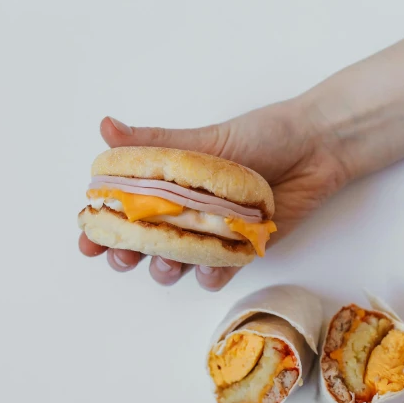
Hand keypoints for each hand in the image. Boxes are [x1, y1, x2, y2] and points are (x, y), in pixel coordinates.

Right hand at [78, 99, 350, 290]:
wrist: (316, 147)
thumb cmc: (261, 135)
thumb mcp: (203, 138)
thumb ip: (154, 143)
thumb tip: (105, 128)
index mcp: (170, 182)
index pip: (124, 207)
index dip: (102, 225)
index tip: (86, 238)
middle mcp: (186, 209)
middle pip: (144, 241)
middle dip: (128, 253)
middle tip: (123, 255)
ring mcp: (211, 232)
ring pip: (176, 262)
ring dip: (165, 268)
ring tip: (168, 262)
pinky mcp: (240, 249)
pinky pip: (216, 272)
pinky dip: (210, 274)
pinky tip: (210, 268)